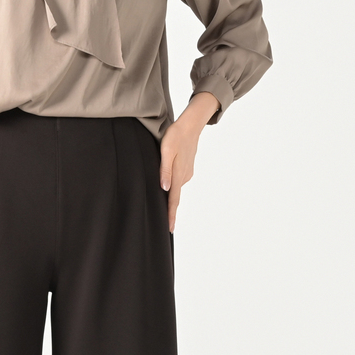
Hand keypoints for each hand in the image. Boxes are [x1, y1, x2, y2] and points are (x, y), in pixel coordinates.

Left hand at [159, 92, 219, 231]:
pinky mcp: (186, 169)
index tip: (170, 229)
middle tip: (167, 226)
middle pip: (175, 198)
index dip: (171, 215)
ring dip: (170, 198)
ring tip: (164, 209)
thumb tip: (164, 188)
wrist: (191, 125)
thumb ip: (165, 171)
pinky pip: (177, 181)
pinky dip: (172, 187)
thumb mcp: (165, 151)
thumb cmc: (175, 136)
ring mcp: (186, 173)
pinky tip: (167, 188)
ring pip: (176, 189)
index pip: (173, 199)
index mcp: (178, 174)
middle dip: (170, 211)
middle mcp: (184, 177)